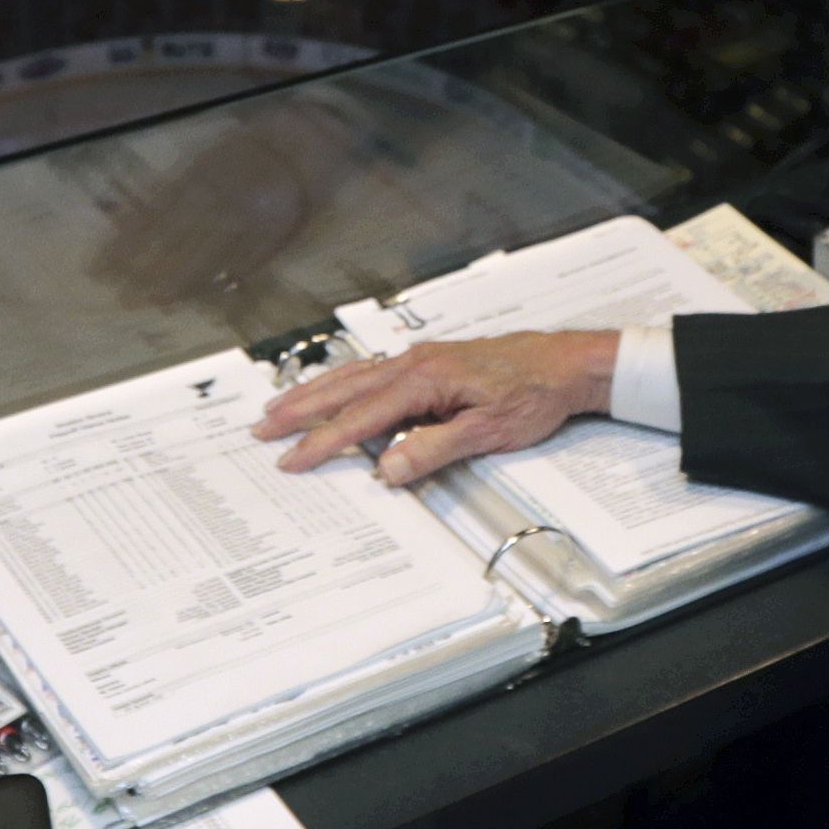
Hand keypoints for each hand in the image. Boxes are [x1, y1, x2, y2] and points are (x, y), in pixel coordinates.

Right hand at [253, 331, 620, 485]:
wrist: (567, 363)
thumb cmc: (535, 392)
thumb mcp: (488, 430)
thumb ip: (435, 449)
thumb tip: (390, 469)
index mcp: (425, 380)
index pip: (362, 417)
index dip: (323, 440)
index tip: (292, 458)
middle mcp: (416, 363)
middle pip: (345, 390)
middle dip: (300, 410)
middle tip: (260, 428)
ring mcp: (422, 359)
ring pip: (355, 376)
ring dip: (315, 392)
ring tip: (280, 406)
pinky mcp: (433, 361)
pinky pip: (374, 371)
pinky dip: (345, 381)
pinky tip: (335, 388)